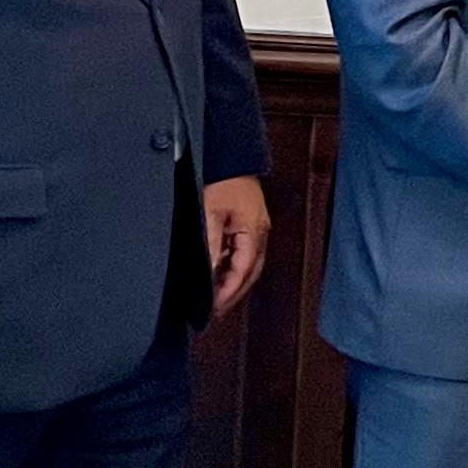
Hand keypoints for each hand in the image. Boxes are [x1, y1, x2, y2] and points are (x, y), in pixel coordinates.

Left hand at [203, 176, 271, 315]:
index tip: (212, 308)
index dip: (227, 293)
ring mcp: (257, 230)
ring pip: (248, 266)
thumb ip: (210, 245)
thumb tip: (208, 273)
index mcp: (254, 232)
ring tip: (216, 299)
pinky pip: (244, 254)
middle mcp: (260, 234)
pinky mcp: (250, 225)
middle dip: (233, 294)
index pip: (242, 272)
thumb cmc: (223, 180)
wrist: (231, 156)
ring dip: (233, 283)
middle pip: (249, 274)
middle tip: (214, 312)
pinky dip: (233, 269)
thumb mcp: (210, 212)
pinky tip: (219, 275)